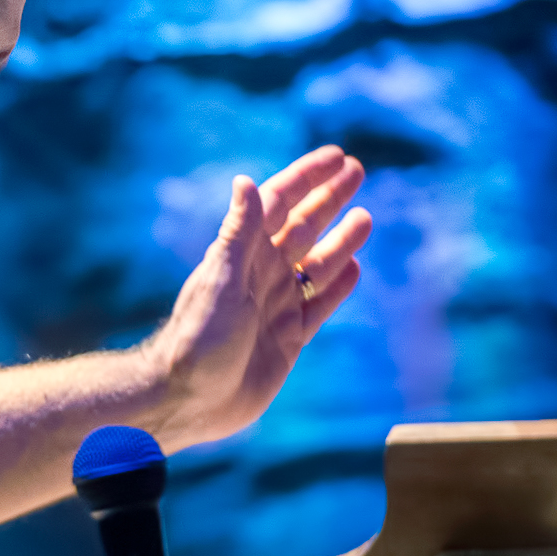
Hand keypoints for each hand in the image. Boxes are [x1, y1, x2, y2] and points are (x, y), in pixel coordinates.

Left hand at [146, 147, 373, 448]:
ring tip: (365, 219)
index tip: (336, 156)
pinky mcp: (288, 338)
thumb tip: (246, 181)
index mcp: (244, 254)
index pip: (281, 203)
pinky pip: (319, 305)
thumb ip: (239, 234)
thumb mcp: (221, 280)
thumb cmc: (198, 339)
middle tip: (358, 170)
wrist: (191, 399)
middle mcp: (262, 274)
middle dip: (330, 199)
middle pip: (304, 226)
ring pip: (318, 265)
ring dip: (341, 240)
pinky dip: (338, 287)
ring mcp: (277, 306)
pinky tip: (354, 269)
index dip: (308, 178)